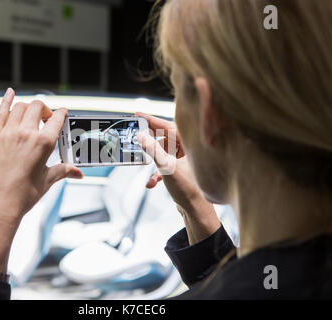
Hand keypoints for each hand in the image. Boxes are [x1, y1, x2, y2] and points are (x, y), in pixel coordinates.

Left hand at [0, 88, 82, 271]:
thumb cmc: (25, 195)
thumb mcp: (48, 180)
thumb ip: (64, 170)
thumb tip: (79, 173)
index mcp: (44, 143)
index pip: (57, 119)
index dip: (61, 114)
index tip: (62, 114)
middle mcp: (26, 133)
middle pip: (37, 106)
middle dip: (45, 109)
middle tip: (46, 119)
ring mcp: (7, 134)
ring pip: (19, 107)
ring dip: (28, 107)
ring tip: (31, 115)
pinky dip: (5, 100)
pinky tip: (10, 93)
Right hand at [136, 112, 219, 243]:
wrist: (196, 211)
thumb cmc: (188, 188)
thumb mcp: (166, 167)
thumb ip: (152, 150)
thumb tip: (140, 135)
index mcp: (188, 143)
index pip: (166, 125)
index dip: (150, 120)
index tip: (137, 115)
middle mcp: (187, 148)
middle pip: (163, 137)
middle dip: (148, 140)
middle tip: (134, 135)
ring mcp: (184, 159)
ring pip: (162, 152)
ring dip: (152, 160)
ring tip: (141, 163)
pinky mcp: (180, 170)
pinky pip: (164, 166)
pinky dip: (156, 173)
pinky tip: (151, 183)